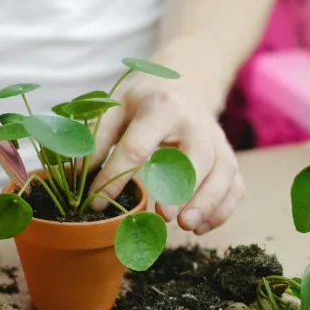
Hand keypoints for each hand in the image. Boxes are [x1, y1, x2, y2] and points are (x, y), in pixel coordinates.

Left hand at [87, 80, 244, 234]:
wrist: (186, 82)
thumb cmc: (144, 102)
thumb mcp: (115, 107)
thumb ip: (96, 139)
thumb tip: (74, 176)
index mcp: (161, 106)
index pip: (138, 146)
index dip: (116, 176)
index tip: (96, 203)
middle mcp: (196, 123)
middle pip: (196, 156)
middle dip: (182, 188)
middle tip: (164, 216)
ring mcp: (218, 141)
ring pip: (223, 173)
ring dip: (207, 202)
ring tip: (186, 226)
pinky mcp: (230, 159)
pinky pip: (235, 187)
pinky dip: (222, 210)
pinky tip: (199, 227)